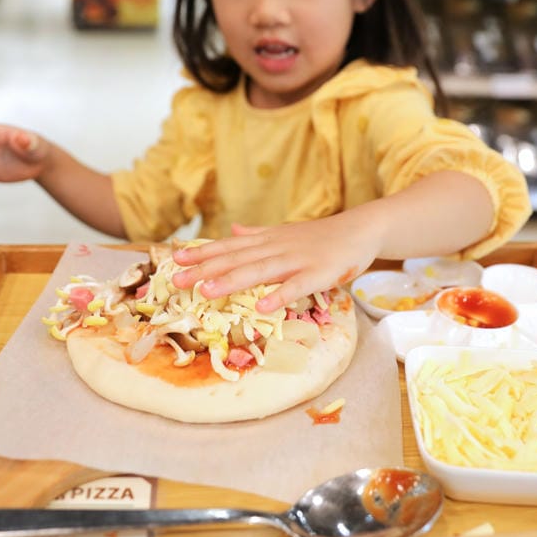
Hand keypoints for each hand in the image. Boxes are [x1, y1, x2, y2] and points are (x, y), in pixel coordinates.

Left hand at [171, 213, 384, 311]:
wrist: (360, 229)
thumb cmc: (321, 236)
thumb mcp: (286, 232)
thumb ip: (258, 233)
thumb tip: (233, 229)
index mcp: (268, 240)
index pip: (230, 246)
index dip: (203, 252)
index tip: (175, 259)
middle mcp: (277, 248)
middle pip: (237, 258)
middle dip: (206, 269)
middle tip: (177, 279)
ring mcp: (298, 260)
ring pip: (259, 271)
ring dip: (232, 280)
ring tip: (206, 291)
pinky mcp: (319, 273)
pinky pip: (297, 286)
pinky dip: (279, 296)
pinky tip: (261, 307)